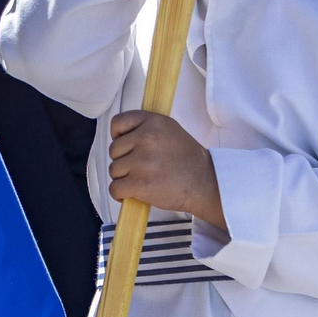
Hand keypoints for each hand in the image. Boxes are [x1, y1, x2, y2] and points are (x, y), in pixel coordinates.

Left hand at [108, 110, 223, 228]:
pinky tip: (133, 193)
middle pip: (114, 150)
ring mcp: (142, 161)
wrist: (204, 183)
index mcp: (154, 122)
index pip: (117, 123)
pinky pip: (115, 188)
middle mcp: (146, 138)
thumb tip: (120, 136)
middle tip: (141, 168)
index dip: (118, 137)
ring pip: (113, 170)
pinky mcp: (139, 183)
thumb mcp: (170, 130)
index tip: (126, 146)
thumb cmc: (187, 159)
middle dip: (123, 161)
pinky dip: (120, 194)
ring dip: (123, 178)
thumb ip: (146, 128)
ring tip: (142, 180)